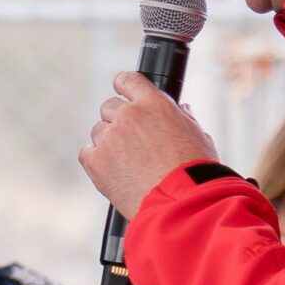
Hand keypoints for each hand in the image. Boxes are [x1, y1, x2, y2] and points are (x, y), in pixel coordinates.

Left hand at [78, 71, 217, 214]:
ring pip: (98, 131)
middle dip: (118, 120)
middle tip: (132, 141)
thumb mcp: (198, 136)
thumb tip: (181, 108)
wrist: (181, 203)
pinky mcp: (96, 162)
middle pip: (109, 107)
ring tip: (128, 163)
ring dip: (108, 142)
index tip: (120, 88)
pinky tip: (113, 171)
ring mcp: (110, 138)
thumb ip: (183, 118)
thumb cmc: (195, 172)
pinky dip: (96, 160)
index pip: (129, 80)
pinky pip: (86, 153)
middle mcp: (128, 116)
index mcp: (154, 104)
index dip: (123, 85)